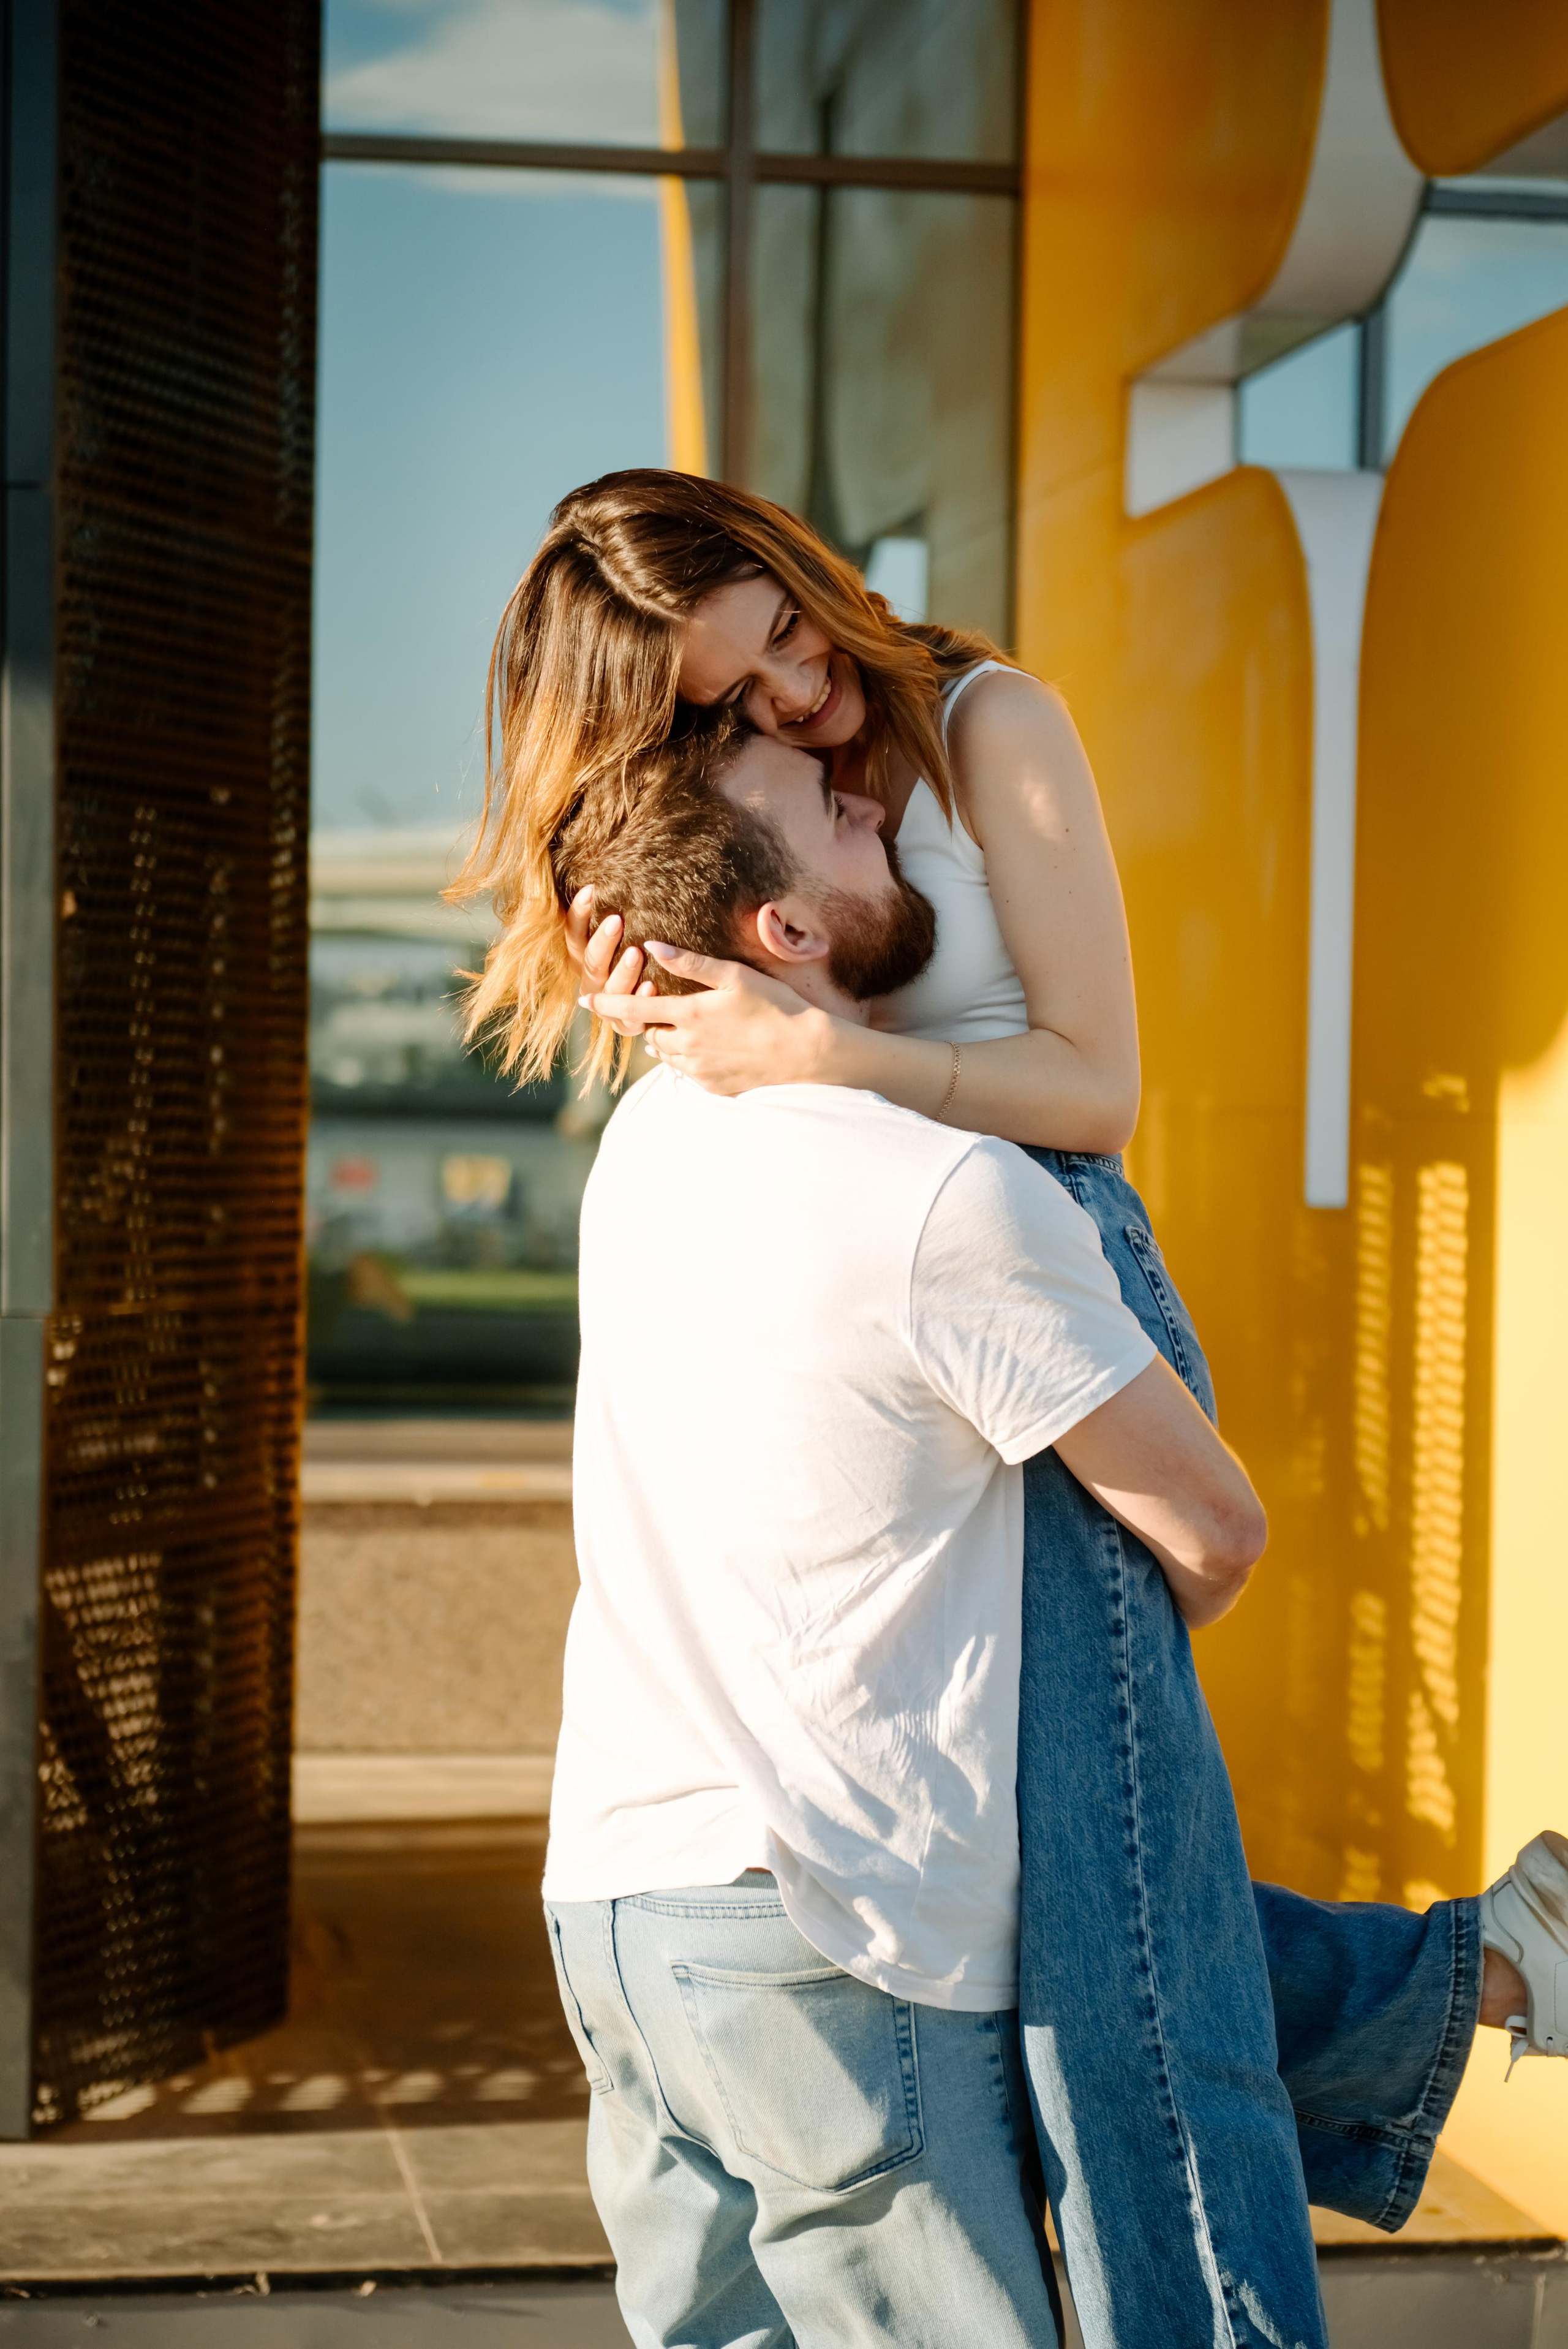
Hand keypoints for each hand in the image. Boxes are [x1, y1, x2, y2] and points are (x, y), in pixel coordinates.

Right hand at [565, 888, 647, 1038]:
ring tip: (636, 953)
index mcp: (587, 958)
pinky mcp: (627, 1025)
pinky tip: (652, 986)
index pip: (574, 934)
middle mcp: (593, 981)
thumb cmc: (650, 954)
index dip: (578, 914)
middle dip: (603, 941)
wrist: (669, 1003)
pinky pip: (630, 1018)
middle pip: (591, 962)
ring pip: (609, 989)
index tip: (591, 889)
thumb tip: (614, 877)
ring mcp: (608, 1006)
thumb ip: (622, 913)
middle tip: (616, 920)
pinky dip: (640, 1000)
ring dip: (622, 971)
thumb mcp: (634, 933)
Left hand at [579, 943, 832, 1094]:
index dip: (607, 1003)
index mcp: (688, 1015)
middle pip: (649, 1034)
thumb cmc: (775, 1005)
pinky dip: (689, 1059)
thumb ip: (690, 963)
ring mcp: (700, 1070)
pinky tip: (708, 1048)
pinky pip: (688, 1073)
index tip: (585, 1000)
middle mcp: (687, 1047)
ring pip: (667, 1056)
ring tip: (683, 1029)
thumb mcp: (734, 976)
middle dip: (647, 1023)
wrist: (806, 1052)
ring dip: (667, 1042)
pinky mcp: (714, 1087)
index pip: (634, 1009)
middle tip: (654, 1011)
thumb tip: (652, 946)